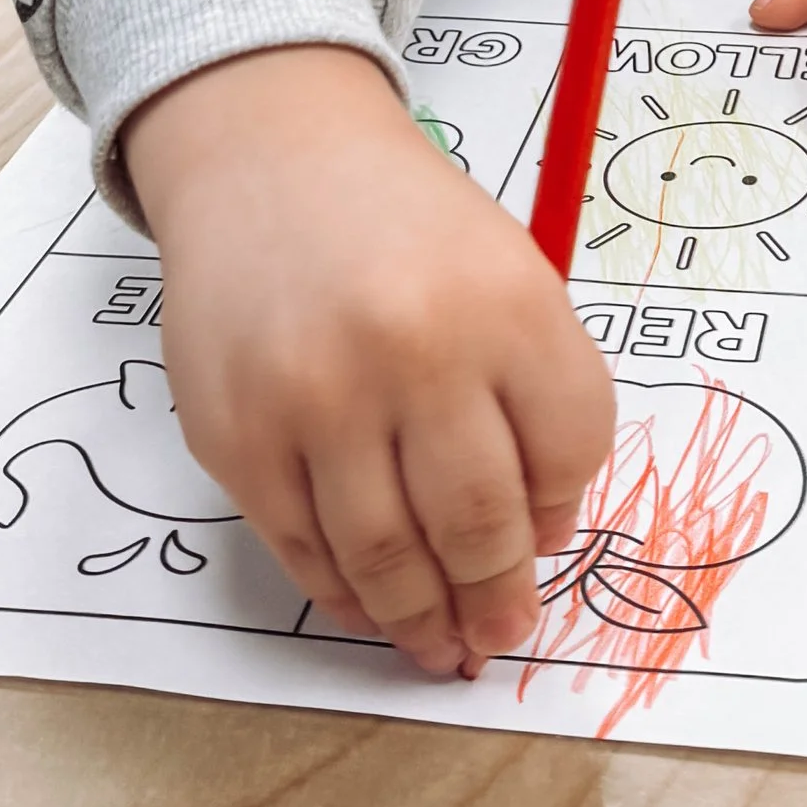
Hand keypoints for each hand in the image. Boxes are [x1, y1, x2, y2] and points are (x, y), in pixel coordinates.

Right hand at [123, 45, 615, 677]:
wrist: (267, 160)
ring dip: (421, 620)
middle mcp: (415, 349)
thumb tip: (536, 536)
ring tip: (440, 645)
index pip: (568, 450)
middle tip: (500, 633)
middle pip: (480, 522)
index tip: (547, 544)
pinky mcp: (238, 433)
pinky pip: (302, 548)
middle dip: (496, 598)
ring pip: (387, 556)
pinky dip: (342, 593)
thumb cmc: (400, 227)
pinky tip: (367, 604)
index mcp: (505, 303)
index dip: (562, 515)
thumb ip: (534, 388)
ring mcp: (317, 396)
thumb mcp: (504, 270)